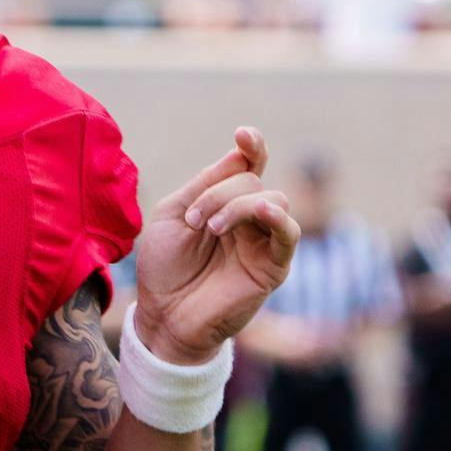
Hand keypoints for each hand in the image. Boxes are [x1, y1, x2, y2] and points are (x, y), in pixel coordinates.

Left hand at [134, 126, 299, 364]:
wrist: (162, 316)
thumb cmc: (164, 267)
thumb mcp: (172, 215)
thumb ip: (204, 184)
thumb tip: (239, 156)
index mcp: (224, 203)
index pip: (249, 166)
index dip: (253, 146)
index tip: (243, 135)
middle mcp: (248, 219)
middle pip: (253, 181)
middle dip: (219, 193)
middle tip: (193, 221)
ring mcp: (263, 242)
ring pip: (272, 200)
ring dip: (237, 206)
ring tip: (209, 229)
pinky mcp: (273, 268)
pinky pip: (288, 235)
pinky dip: (278, 218)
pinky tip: (262, 212)